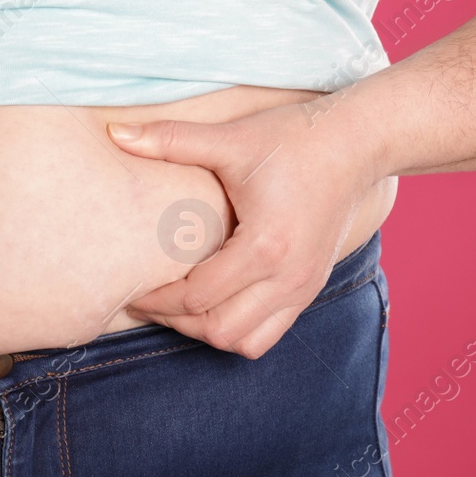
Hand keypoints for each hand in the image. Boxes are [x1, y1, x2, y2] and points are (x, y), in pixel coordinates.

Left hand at [106, 100, 387, 359]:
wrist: (359, 144)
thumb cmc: (294, 139)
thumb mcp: (230, 138)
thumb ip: (171, 139)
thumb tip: (116, 134)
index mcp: (264, 247)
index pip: (198, 297)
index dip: (158, 300)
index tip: (133, 290)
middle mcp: (288, 278)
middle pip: (220, 331)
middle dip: (178, 322)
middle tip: (149, 301)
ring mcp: (304, 287)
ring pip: (247, 342)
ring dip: (210, 331)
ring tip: (181, 307)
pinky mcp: (311, 286)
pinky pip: (270, 331)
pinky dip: (238, 327)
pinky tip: (216, 301)